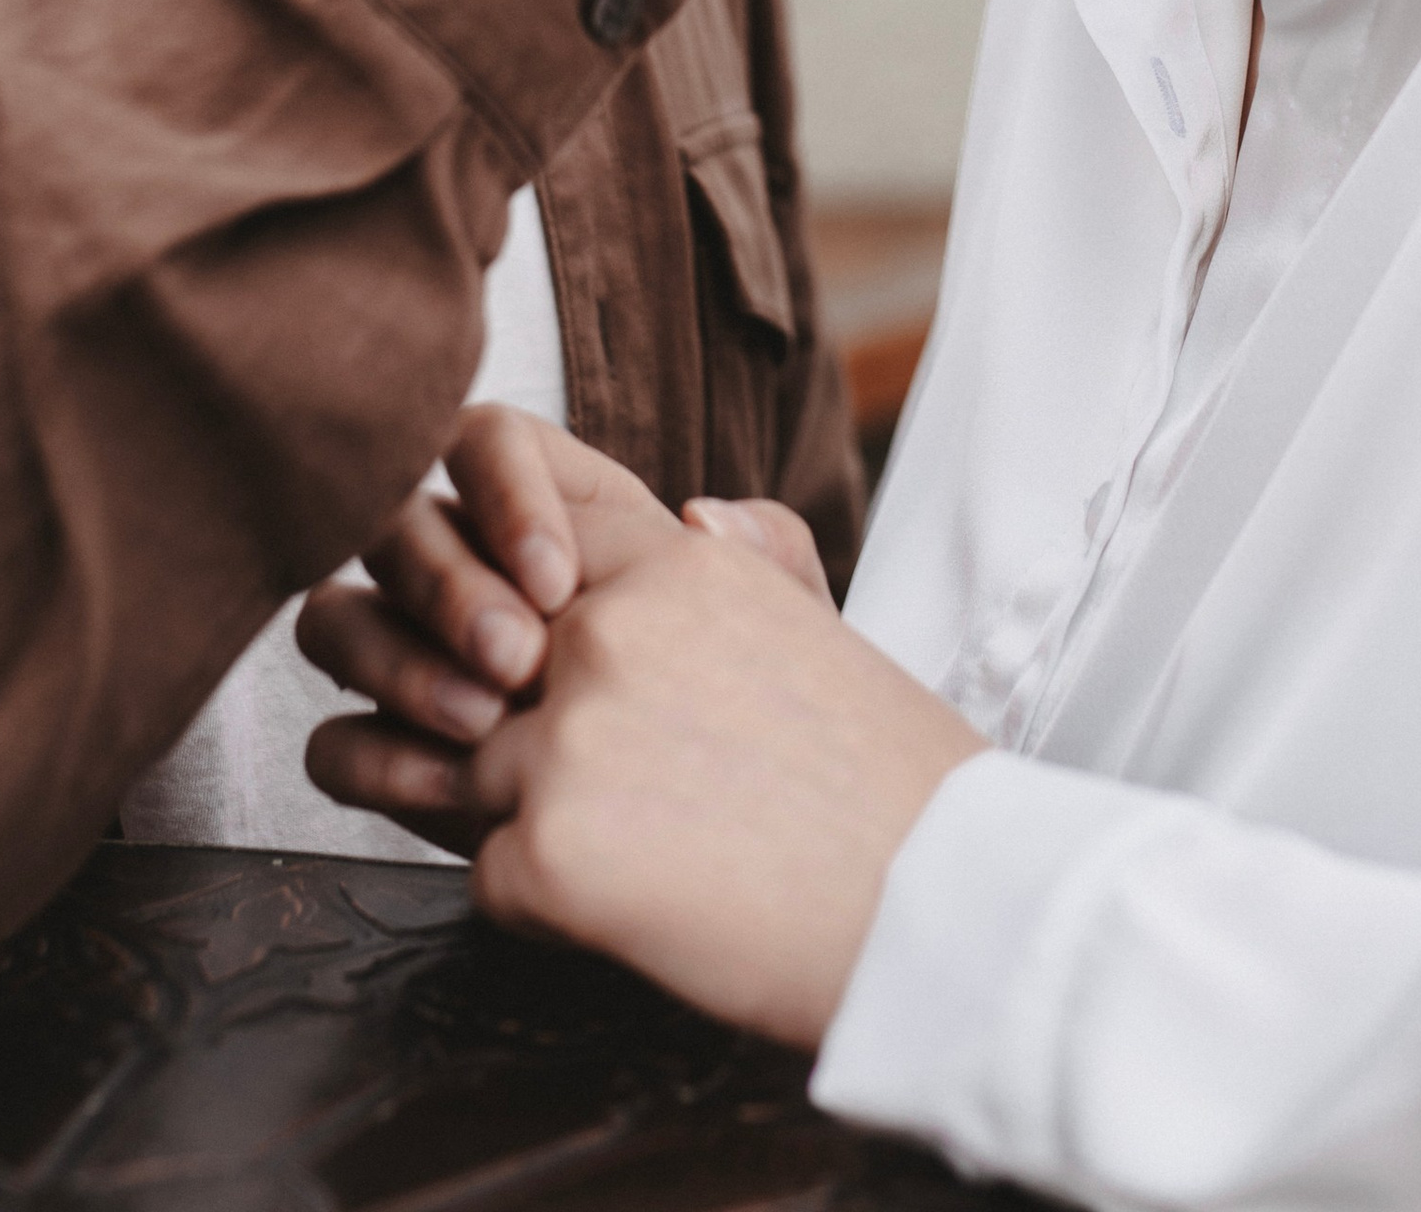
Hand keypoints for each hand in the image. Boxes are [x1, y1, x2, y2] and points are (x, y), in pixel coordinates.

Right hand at [297, 409, 829, 842]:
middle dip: (447, 586)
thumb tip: (706, 511)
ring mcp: (422, 662)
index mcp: (554, 511)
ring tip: (482, 723)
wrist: (762, 850)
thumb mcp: (786, 633)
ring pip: (339, 616)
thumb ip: (765, 555)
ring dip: (399, 662)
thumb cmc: (763, 721)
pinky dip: (373, 755)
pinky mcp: (399, 758)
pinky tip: (442, 784)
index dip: (503, 492)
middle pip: (398, 522)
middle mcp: (470, 571)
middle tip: (519, 659)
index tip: (560, 579)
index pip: (484, 443)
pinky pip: (334, 739)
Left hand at [465, 526, 984, 1047]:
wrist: (945, 912)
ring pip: (475, 778)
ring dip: (533, 823)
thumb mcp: (824, 626)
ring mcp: (570, 737)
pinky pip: (488, 878)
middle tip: (633, 798)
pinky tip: (643, 912)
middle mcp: (609, 628)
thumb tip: (692, 507)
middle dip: (530, 736)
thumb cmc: (895, 783)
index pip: (535, 553)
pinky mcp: (548, 852)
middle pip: (489, 676)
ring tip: (644, 860)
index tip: (597, 689)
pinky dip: (545, 911)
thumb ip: (747, 554)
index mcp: (678, 562)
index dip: (544, 630)